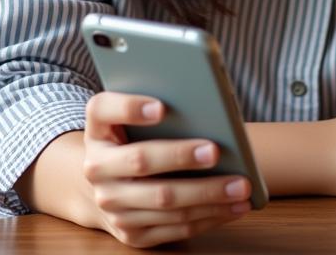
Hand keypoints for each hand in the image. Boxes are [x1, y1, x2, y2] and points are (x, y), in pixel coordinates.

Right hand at [81, 91, 251, 247]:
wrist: (104, 185)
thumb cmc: (130, 137)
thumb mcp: (130, 115)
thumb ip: (153, 102)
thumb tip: (203, 102)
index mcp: (97, 129)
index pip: (103, 110)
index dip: (130, 107)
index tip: (161, 106)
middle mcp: (96, 168)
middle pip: (141, 160)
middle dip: (181, 156)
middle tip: (216, 150)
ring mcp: (111, 205)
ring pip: (164, 200)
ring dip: (207, 194)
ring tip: (239, 186)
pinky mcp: (130, 233)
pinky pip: (174, 227)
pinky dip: (208, 217)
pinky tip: (233, 207)